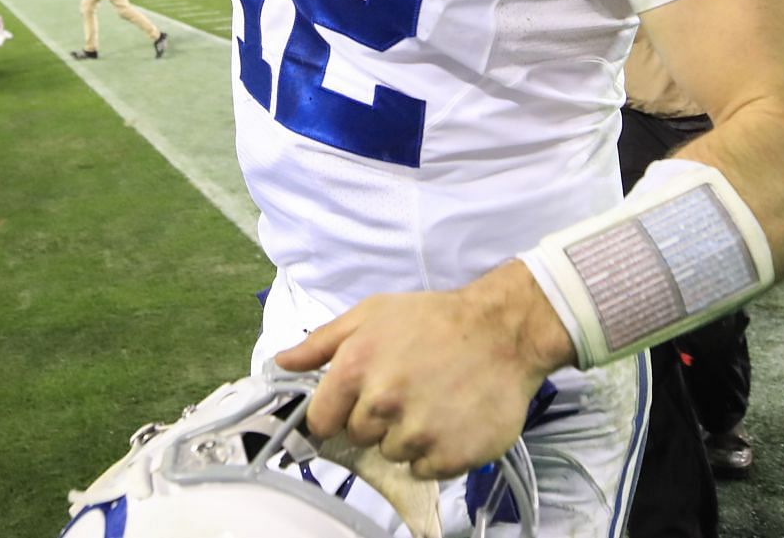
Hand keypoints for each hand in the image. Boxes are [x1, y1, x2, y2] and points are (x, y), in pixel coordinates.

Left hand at [273, 261, 574, 479]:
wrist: (503, 331)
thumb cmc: (434, 319)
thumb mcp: (372, 314)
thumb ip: (321, 342)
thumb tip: (280, 363)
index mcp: (355, 368)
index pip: (321, 421)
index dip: (336, 414)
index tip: (356, 404)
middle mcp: (382, 403)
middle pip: (359, 437)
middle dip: (377, 420)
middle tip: (406, 390)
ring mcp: (417, 432)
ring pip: (392, 454)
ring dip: (407, 435)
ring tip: (432, 400)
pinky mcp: (449, 455)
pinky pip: (424, 470)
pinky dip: (434, 453)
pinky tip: (449, 420)